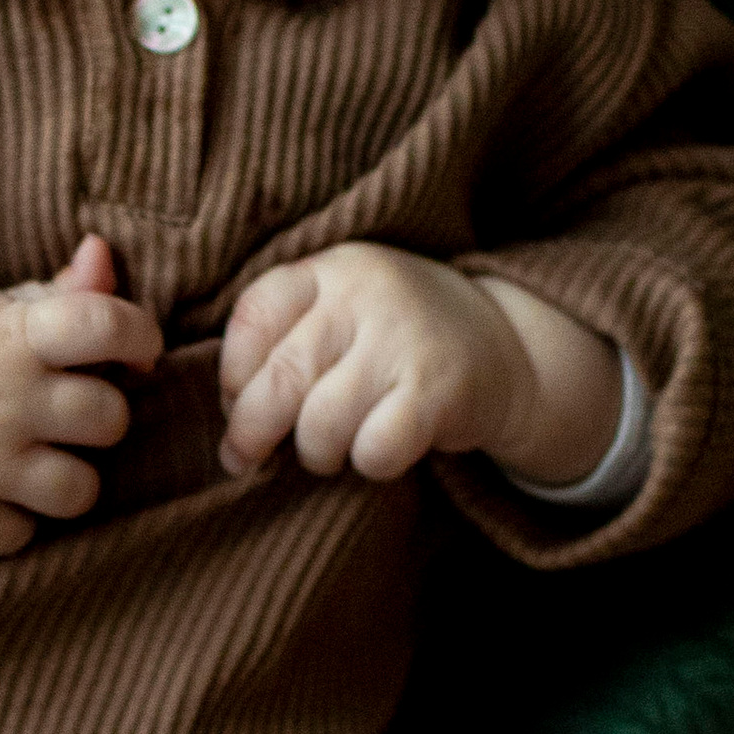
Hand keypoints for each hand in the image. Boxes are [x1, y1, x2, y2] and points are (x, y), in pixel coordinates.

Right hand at [0, 232, 161, 555]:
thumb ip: (57, 290)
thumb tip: (103, 255)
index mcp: (11, 335)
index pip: (108, 324)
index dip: (140, 333)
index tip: (135, 347)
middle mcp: (2, 401)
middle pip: (110, 419)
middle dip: (99, 411)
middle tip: (65, 406)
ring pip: (81, 491)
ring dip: (68, 474)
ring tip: (37, 454)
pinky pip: (26, 535)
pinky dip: (16, 518)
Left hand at [218, 243, 620, 485]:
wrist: (505, 346)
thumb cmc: (395, 339)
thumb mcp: (342, 309)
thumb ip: (285, 339)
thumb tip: (228, 416)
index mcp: (331, 269)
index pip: (252, 316)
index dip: (232, 374)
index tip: (237, 402)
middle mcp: (366, 295)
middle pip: (280, 379)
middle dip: (251, 432)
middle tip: (247, 458)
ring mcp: (405, 340)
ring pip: (322, 424)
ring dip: (315, 454)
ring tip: (329, 450)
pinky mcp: (439, 391)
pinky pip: (374, 450)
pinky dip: (368, 464)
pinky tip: (379, 450)